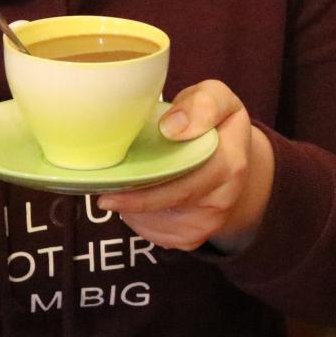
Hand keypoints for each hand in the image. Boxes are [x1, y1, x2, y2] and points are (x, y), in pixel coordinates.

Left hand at [98, 80, 275, 252]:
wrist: (232, 162)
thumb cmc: (215, 124)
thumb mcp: (217, 98)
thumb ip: (202, 104)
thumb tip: (172, 127)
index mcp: (230, 161)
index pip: (192, 172)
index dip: (156, 176)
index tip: (122, 178)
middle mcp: (224, 197)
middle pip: (169, 202)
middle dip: (134, 200)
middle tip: (103, 195)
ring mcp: (208, 222)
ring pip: (156, 221)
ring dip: (133, 207)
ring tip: (127, 184)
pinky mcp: (192, 238)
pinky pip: (154, 233)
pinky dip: (138, 217)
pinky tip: (139, 197)